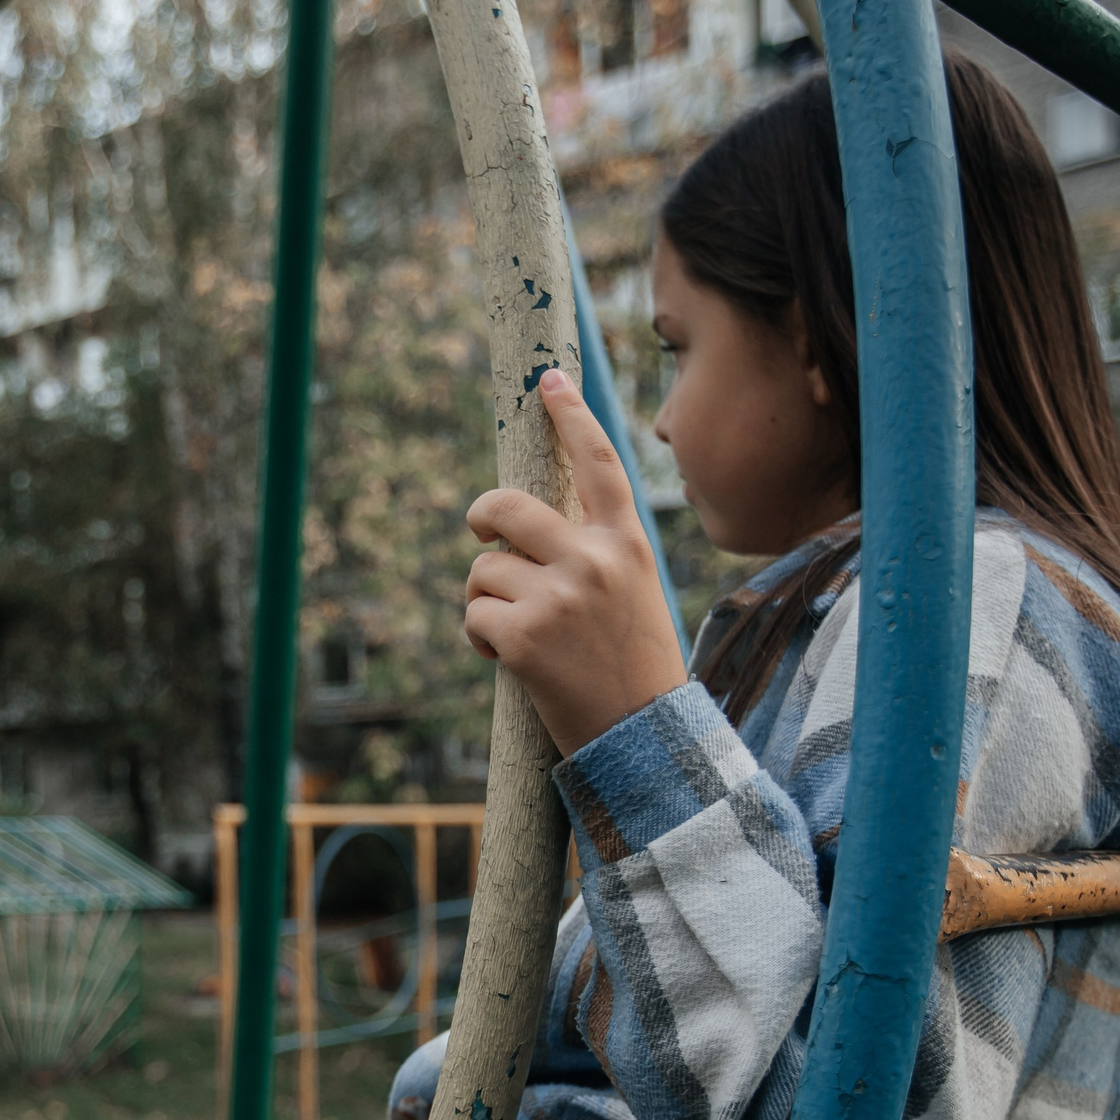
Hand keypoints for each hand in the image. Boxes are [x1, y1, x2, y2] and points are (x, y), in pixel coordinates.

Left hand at [462, 369, 688, 756]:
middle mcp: (594, 561)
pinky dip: (480, 639)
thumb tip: (525, 525)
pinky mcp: (523, 637)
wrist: (646, 739)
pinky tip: (511, 661)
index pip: (599, 464)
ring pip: (483, 569)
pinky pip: (473, 615)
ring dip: (487, 599)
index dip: (570, 416)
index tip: (549, 380)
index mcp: (627, 544)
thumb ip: (593, 552)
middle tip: (480, 534)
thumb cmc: (633, 666)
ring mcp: (558, 597)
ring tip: (521, 633)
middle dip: (481, 517)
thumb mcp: (633, 593)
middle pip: (507, 507)